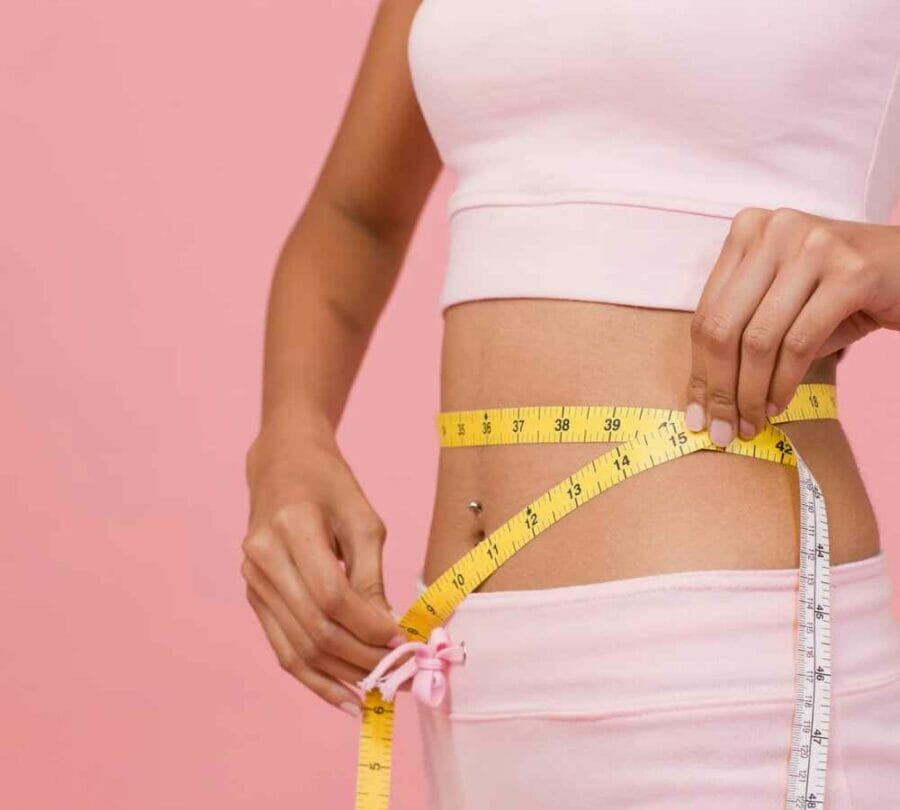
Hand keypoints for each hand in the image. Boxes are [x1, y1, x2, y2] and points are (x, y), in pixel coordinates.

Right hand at [241, 418, 406, 716]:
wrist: (283, 465)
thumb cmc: (331, 486)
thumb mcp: (364, 520)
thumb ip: (372, 578)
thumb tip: (387, 634)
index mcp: (290, 527)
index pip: (331, 595)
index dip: (368, 625)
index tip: (404, 642)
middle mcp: (262, 558)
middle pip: (314, 627)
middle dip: (361, 658)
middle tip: (401, 674)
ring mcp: (252, 581)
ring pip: (297, 647)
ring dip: (341, 675)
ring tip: (379, 691)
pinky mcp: (254, 597)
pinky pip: (283, 647)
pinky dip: (314, 677)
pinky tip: (343, 696)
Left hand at [684, 206, 899, 444]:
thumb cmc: (841, 293)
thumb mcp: (782, 304)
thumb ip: (742, 336)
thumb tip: (706, 401)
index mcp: (749, 229)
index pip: (706, 313)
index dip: (698, 370)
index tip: (695, 414)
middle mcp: (775, 229)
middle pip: (724, 327)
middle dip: (719, 388)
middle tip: (721, 430)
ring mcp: (812, 246)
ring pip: (758, 339)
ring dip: (751, 393)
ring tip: (751, 423)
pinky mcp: (849, 272)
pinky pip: (799, 342)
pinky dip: (784, 383)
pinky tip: (779, 404)